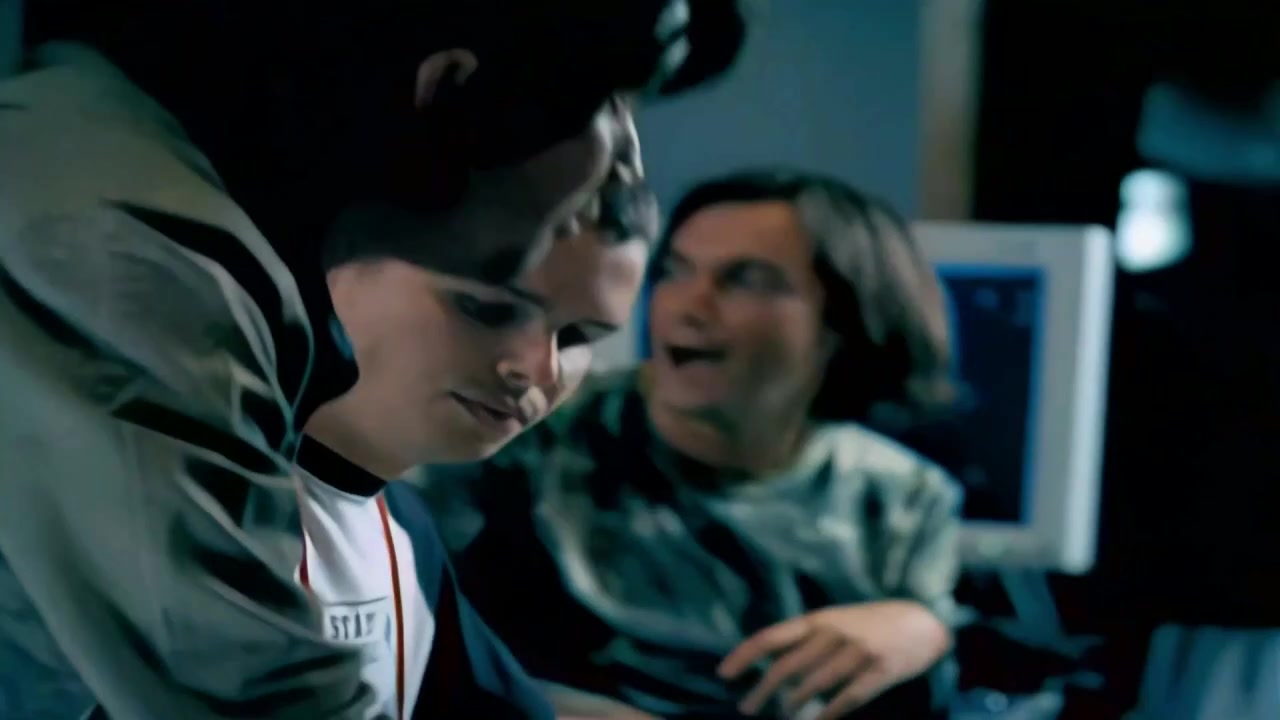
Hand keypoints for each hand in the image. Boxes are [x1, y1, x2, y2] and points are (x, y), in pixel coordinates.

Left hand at [718, 600, 949, 719]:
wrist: (924, 622)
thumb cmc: (872, 623)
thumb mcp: (836, 621)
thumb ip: (806, 639)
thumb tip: (769, 663)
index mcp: (819, 619)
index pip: (771, 636)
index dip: (745, 655)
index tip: (724, 674)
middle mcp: (834, 634)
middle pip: (786, 666)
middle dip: (761, 691)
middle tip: (746, 708)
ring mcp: (857, 653)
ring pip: (812, 685)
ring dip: (792, 705)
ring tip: (782, 715)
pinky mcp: (879, 672)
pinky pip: (846, 698)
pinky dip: (828, 713)